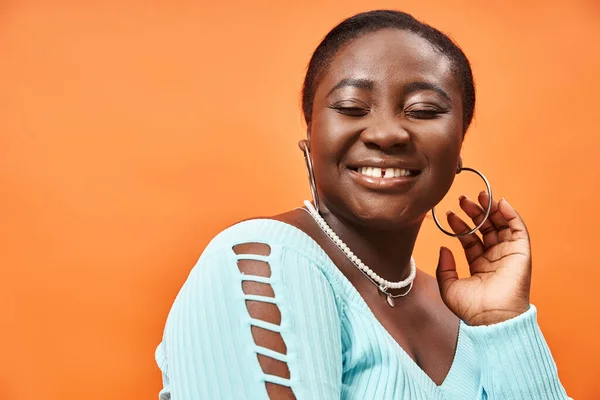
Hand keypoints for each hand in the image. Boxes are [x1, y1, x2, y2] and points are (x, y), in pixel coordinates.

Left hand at [435, 192, 531, 325]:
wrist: (491, 318)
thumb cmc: (471, 309)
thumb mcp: (449, 286)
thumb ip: (444, 267)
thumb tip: (443, 248)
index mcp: (479, 266)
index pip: (470, 239)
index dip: (460, 225)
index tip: (450, 214)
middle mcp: (494, 258)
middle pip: (485, 229)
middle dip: (474, 212)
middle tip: (463, 199)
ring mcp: (508, 255)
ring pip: (501, 226)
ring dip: (491, 209)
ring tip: (480, 195)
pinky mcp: (521, 253)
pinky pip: (518, 229)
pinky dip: (511, 214)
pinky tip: (499, 203)